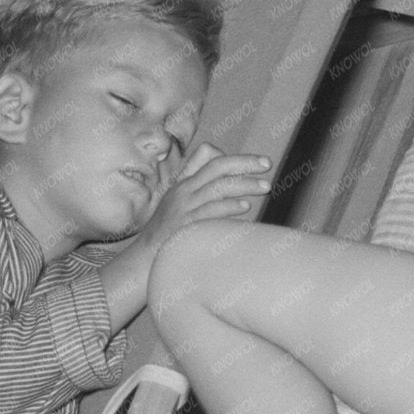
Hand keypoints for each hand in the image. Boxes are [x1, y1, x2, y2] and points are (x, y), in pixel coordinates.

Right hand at [140, 141, 272, 248]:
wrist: (146, 256)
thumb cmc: (167, 231)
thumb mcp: (178, 202)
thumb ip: (198, 188)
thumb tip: (228, 181)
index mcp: (184, 183)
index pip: (210, 159)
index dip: (236, 157)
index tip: (258, 162)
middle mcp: (184, 191)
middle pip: (218, 167)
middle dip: (245, 163)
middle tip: (267, 166)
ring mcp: (185, 207)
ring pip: (218, 187)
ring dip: (244, 184)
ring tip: (265, 187)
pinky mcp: (187, 224)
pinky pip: (211, 210)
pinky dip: (230, 206)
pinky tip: (245, 206)